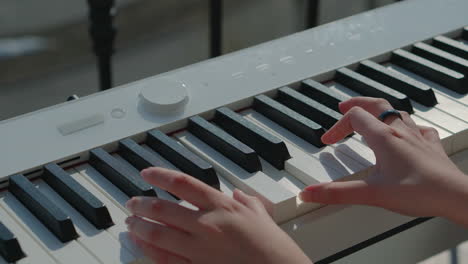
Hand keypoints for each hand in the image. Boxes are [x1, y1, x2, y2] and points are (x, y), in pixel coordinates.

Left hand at [126, 167, 311, 263]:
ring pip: (158, 234)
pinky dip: (148, 250)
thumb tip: (238, 194)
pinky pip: (165, 259)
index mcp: (222, 207)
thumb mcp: (261, 215)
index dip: (161, 176)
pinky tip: (140, 244)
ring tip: (130, 222)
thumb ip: (246, 201)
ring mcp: (199, 249)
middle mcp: (206, 225)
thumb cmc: (273, 247)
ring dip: (139, 226)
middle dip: (142, 204)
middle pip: (163, 209)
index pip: (183, 184)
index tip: (147, 173)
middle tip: (132, 202)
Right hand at [299, 97, 467, 226]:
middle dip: (356, 103)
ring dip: (379, 110)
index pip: (353, 118)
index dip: (336, 127)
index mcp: (383, 137)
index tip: (327, 142)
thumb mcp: (371, 194)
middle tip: (343, 106)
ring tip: (370, 113)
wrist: (456, 196)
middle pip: (375, 105)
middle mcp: (401, 131)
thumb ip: (337, 193)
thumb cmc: (419, 192)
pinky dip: (407, 125)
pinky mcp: (431, 147)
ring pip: (396, 112)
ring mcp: (418, 137)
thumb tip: (309, 193)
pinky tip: (408, 131)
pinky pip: (418, 127)